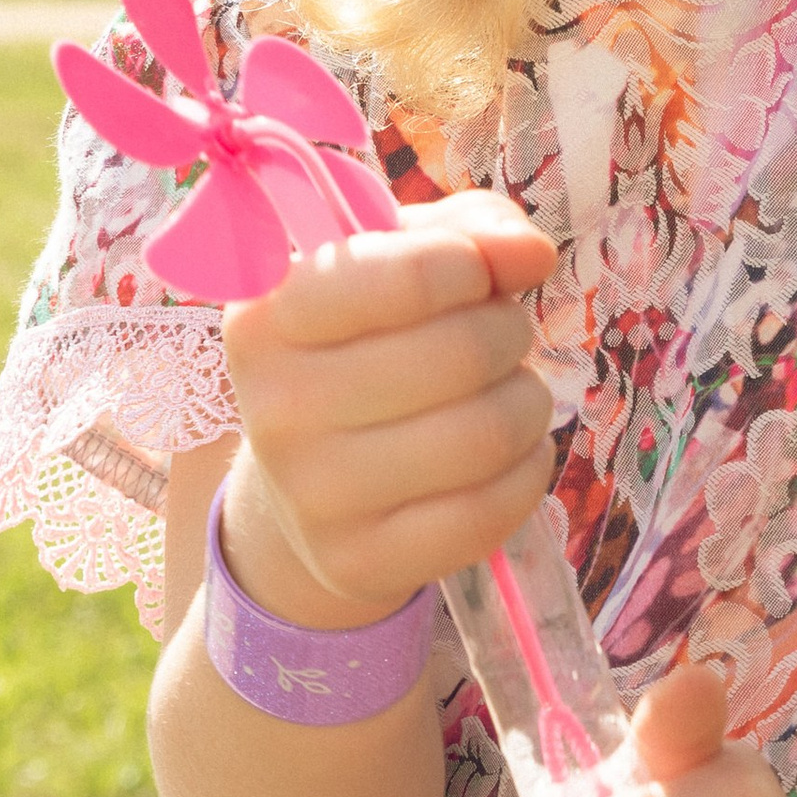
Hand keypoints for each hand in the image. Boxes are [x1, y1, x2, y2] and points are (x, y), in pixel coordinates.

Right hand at [218, 195, 557, 630]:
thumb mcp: (396, 265)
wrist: (310, 489)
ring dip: (526, 403)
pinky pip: (491, 511)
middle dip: (507, 333)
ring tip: (504, 396)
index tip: (475, 274)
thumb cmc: (365, 349)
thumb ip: (468, 232)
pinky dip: (526, 473)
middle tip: (498, 339)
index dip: (470, 266)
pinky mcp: (359, 563)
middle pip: (462, 353)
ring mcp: (313, 496)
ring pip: (486, 433)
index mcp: (268, 316)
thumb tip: (529, 253)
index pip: (407, 276)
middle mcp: (275, 407)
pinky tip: (504, 459)